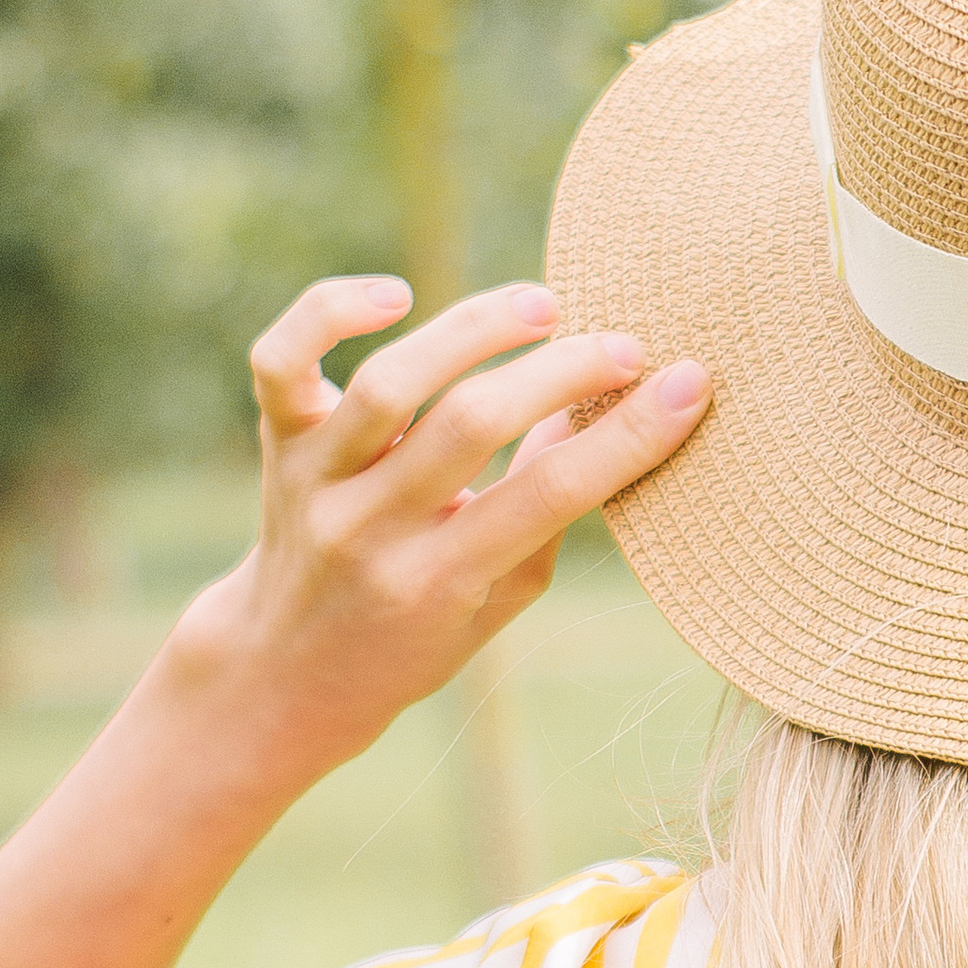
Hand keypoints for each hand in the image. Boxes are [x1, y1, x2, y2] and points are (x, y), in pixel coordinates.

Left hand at [169, 274, 709, 775]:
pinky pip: (282, 359)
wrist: (282, 671)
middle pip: (470, 422)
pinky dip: (331, 310)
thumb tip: (598, 410)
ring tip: (542, 307)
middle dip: (562, 371)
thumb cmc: (415, 638)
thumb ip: (544, 514)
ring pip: (389, 382)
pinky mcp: (278, 439)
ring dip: (474, 328)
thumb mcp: (497, 599)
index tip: (689, 384)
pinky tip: (395, 296)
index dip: (626, 436)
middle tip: (625, 346)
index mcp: (437, 581)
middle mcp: (369, 528)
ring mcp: (314, 479)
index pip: (546, 496)